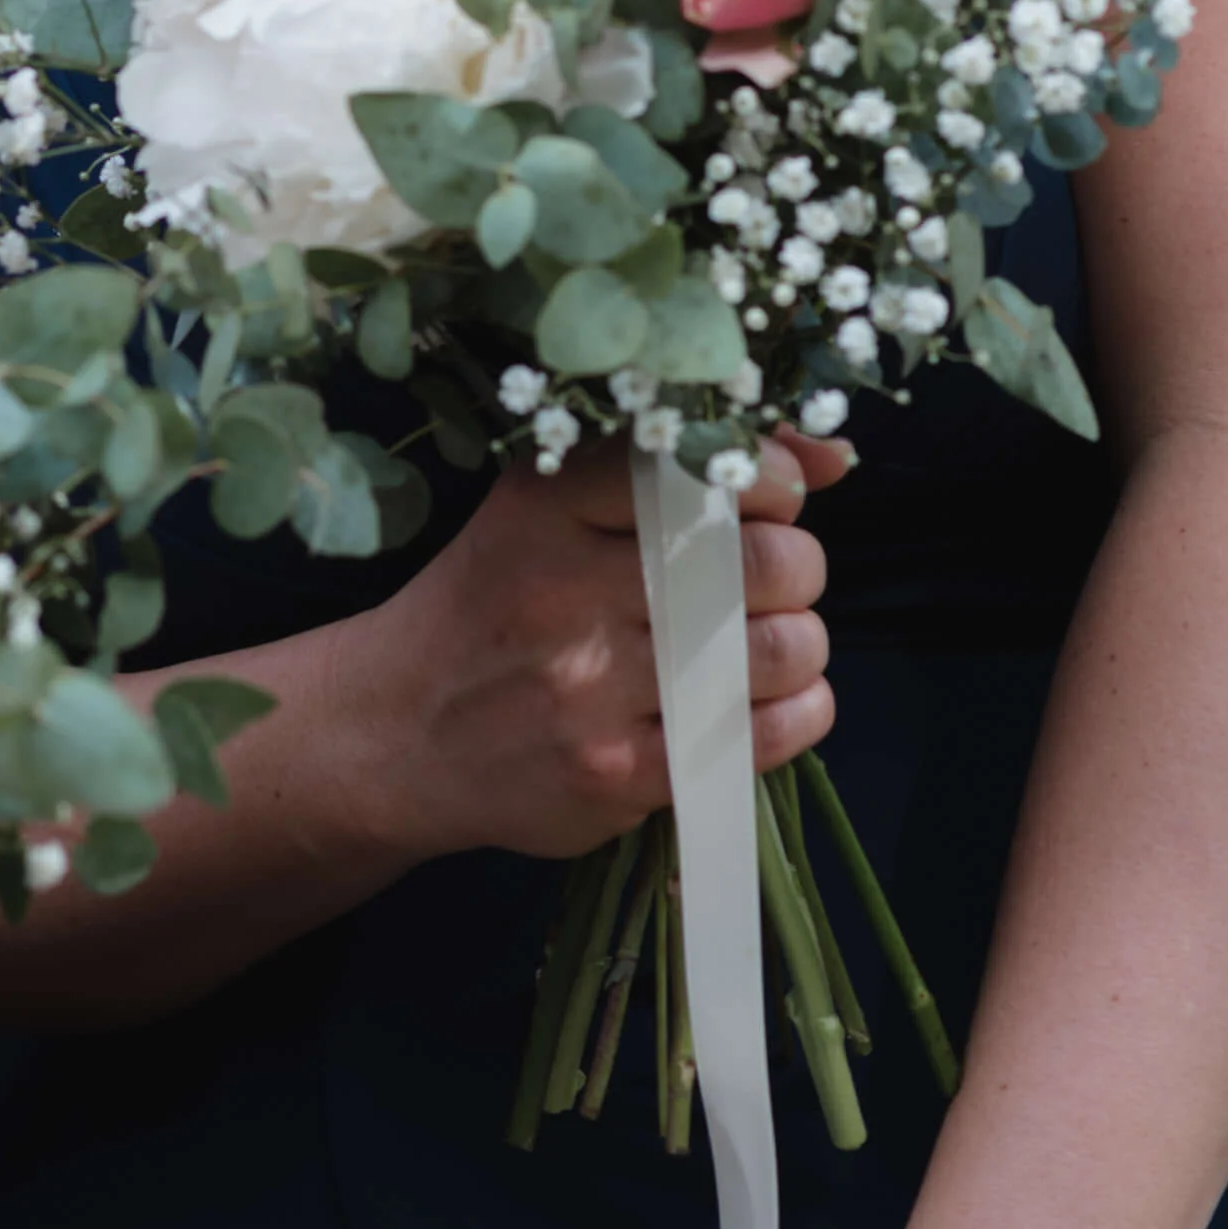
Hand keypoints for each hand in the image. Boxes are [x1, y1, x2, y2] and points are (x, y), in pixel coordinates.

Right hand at [320, 429, 845, 869]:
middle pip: (761, 560)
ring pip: (777, 650)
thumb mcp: (547, 509)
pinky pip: (763, 735)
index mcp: (545, 504)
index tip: (768, 498)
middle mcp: (566, 590)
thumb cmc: (494, 602)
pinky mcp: (617, 773)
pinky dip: (796, 712)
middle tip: (767, 577)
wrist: (394, 731)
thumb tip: (833, 455)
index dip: (766, 478)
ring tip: (762, 641)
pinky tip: (766, 700)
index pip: (700, 465)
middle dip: (793, 565)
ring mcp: (592, 689)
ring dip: (799, 643)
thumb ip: (678, 469)